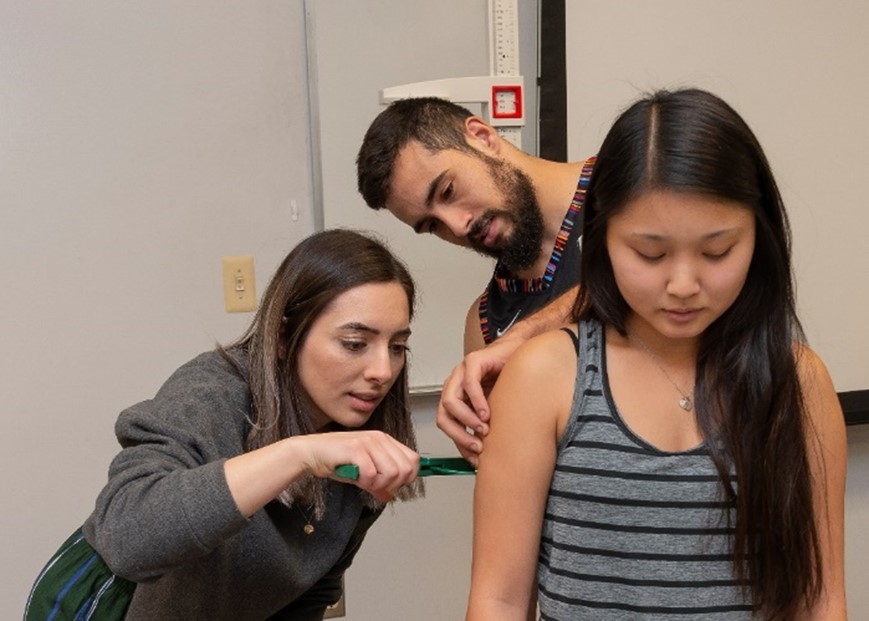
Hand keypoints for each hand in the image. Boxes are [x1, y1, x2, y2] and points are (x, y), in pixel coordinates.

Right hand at [301, 431, 419, 501]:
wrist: (312, 452)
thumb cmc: (336, 460)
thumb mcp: (363, 473)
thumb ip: (379, 483)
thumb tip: (391, 496)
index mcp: (384, 440)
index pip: (413, 460)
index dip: (407, 478)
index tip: (393, 485)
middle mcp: (379, 438)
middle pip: (405, 469)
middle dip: (392, 484)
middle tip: (375, 485)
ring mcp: (368, 442)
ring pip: (392, 472)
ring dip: (378, 484)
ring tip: (364, 480)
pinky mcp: (355, 449)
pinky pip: (372, 474)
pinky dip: (365, 482)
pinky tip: (356, 477)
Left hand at [436, 335, 522, 465]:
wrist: (520, 352)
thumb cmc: (509, 380)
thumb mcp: (496, 409)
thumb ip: (486, 426)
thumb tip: (485, 456)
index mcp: (457, 399)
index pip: (448, 426)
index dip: (459, 444)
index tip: (476, 458)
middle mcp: (454, 386)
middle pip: (443, 416)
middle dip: (458, 435)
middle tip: (477, 446)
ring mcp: (461, 372)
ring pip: (450, 400)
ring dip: (466, 419)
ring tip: (483, 428)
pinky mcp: (473, 361)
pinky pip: (468, 383)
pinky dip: (476, 400)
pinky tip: (487, 412)